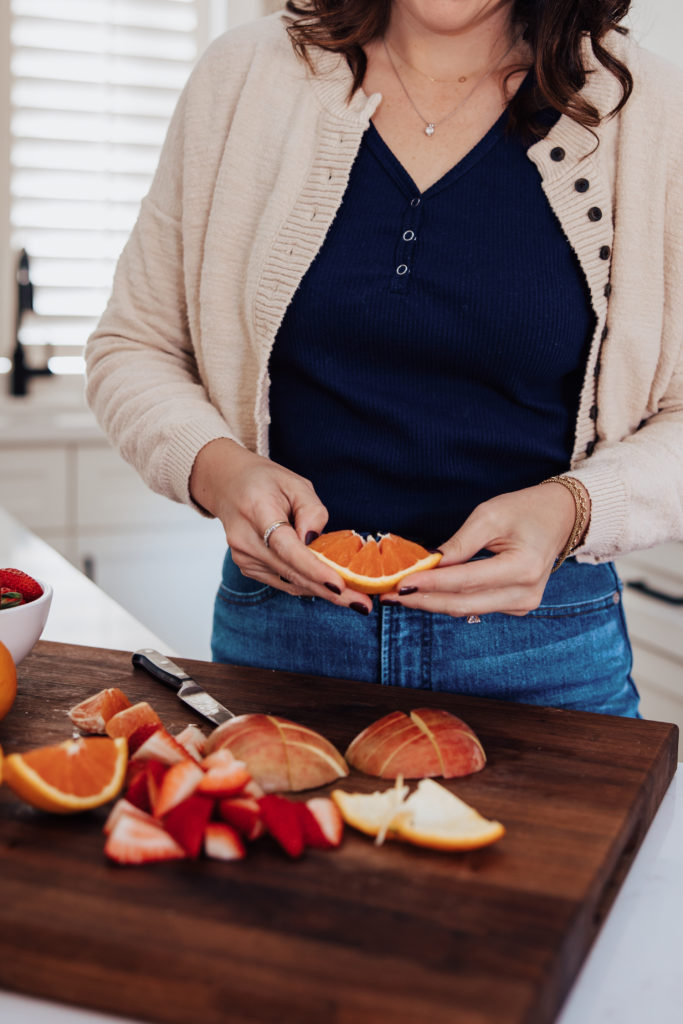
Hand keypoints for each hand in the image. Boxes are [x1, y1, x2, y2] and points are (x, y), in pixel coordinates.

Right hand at [189, 439, 372, 611]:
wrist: (229, 485)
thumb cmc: (265, 481)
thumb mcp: (296, 483)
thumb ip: (312, 511)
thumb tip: (317, 544)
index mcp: (256, 511)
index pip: (286, 546)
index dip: (312, 568)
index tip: (339, 584)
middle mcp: (245, 539)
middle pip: (291, 572)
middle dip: (329, 591)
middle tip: (362, 604)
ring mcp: (243, 558)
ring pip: (289, 582)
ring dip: (322, 591)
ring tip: (355, 600)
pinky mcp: (247, 568)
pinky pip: (283, 581)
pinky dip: (307, 585)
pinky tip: (330, 588)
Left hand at [380, 482, 586, 617]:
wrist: (559, 518)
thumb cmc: (524, 510)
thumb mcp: (490, 515)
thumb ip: (460, 543)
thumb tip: (430, 566)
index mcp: (523, 567)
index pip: (466, 581)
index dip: (430, 584)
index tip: (398, 583)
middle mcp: (526, 593)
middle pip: (463, 604)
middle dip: (423, 600)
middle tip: (388, 596)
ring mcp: (524, 604)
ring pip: (467, 609)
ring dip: (432, 603)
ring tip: (399, 596)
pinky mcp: (517, 606)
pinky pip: (476, 607)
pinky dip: (450, 600)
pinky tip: (426, 594)